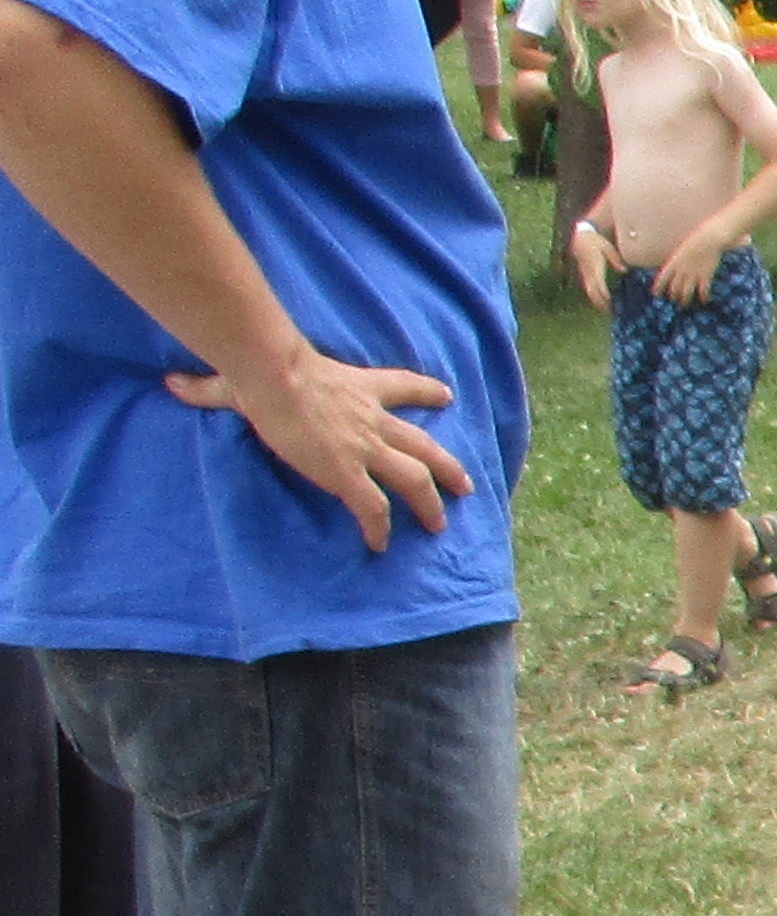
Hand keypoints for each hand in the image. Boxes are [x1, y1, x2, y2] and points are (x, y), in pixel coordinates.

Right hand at [160, 340, 468, 554]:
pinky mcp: (350, 474)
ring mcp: (365, 449)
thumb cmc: (262, 370)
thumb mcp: (248, 376)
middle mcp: (372, 421)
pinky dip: (380, 528)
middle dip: (447, 467)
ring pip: (416, 479)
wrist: (275, 377)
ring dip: (430, 502)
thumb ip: (213, 386)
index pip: (402, 387)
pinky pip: (375, 509)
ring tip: (440, 523)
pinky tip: (379, 545)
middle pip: (424, 445)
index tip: (445, 396)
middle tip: (464, 485)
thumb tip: (173, 383)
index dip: (426, 393)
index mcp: (359, 389)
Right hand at [566, 220, 614, 314]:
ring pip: (589, 291)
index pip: (599, 284)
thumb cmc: (595, 241)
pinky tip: (600, 300)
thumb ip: (615, 259)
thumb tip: (624, 270)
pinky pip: (588, 287)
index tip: (611, 302)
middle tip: (609, 311)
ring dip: (596, 300)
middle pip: (592, 291)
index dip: (604, 295)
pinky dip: (594, 295)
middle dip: (600, 302)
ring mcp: (585, 273)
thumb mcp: (607, 247)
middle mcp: (588, 272)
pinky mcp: (584, 273)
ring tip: (605, 309)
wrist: (579, 237)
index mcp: (595, 266)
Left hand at [651, 227, 729, 307]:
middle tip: (675, 299)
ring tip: (684, 303)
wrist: (710, 239)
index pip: (662, 278)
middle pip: (674, 288)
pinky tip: (704, 300)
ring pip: (686, 292)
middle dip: (674, 296)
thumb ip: (677, 260)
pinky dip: (703, 297)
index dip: (658, 287)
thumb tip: (675, 268)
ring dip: (684, 300)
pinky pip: (703, 290)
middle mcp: (682, 270)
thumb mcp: (682, 249)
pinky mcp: (706, 276)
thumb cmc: (696, 240)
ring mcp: (694, 274)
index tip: (656, 294)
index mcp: (674, 263)